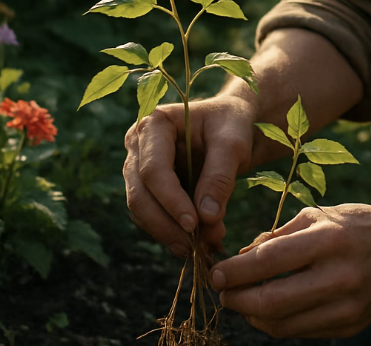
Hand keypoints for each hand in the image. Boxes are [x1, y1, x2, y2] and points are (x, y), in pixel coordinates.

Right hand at [123, 93, 254, 254]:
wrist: (232, 124)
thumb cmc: (232, 124)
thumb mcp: (232, 144)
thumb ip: (220, 177)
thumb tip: (206, 218)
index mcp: (154, 123)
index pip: (153, 170)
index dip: (170, 201)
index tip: (193, 225)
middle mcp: (138, 145)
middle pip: (140, 194)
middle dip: (166, 224)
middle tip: (194, 247)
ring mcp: (138, 167)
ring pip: (142, 210)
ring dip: (169, 233)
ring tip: (202, 247)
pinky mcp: (148, 187)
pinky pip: (152, 215)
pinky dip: (172, 232)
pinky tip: (197, 243)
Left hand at [210, 203, 370, 338]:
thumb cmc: (357, 225)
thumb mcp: (319, 215)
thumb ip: (279, 236)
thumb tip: (242, 257)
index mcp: (328, 239)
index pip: (268, 262)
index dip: (234, 272)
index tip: (216, 273)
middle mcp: (339, 275)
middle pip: (270, 302)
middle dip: (237, 300)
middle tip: (223, 293)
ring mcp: (347, 306)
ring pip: (282, 325)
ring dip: (253, 317)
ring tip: (243, 302)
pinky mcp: (351, 325)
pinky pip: (302, 331)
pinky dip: (279, 323)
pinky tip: (271, 309)